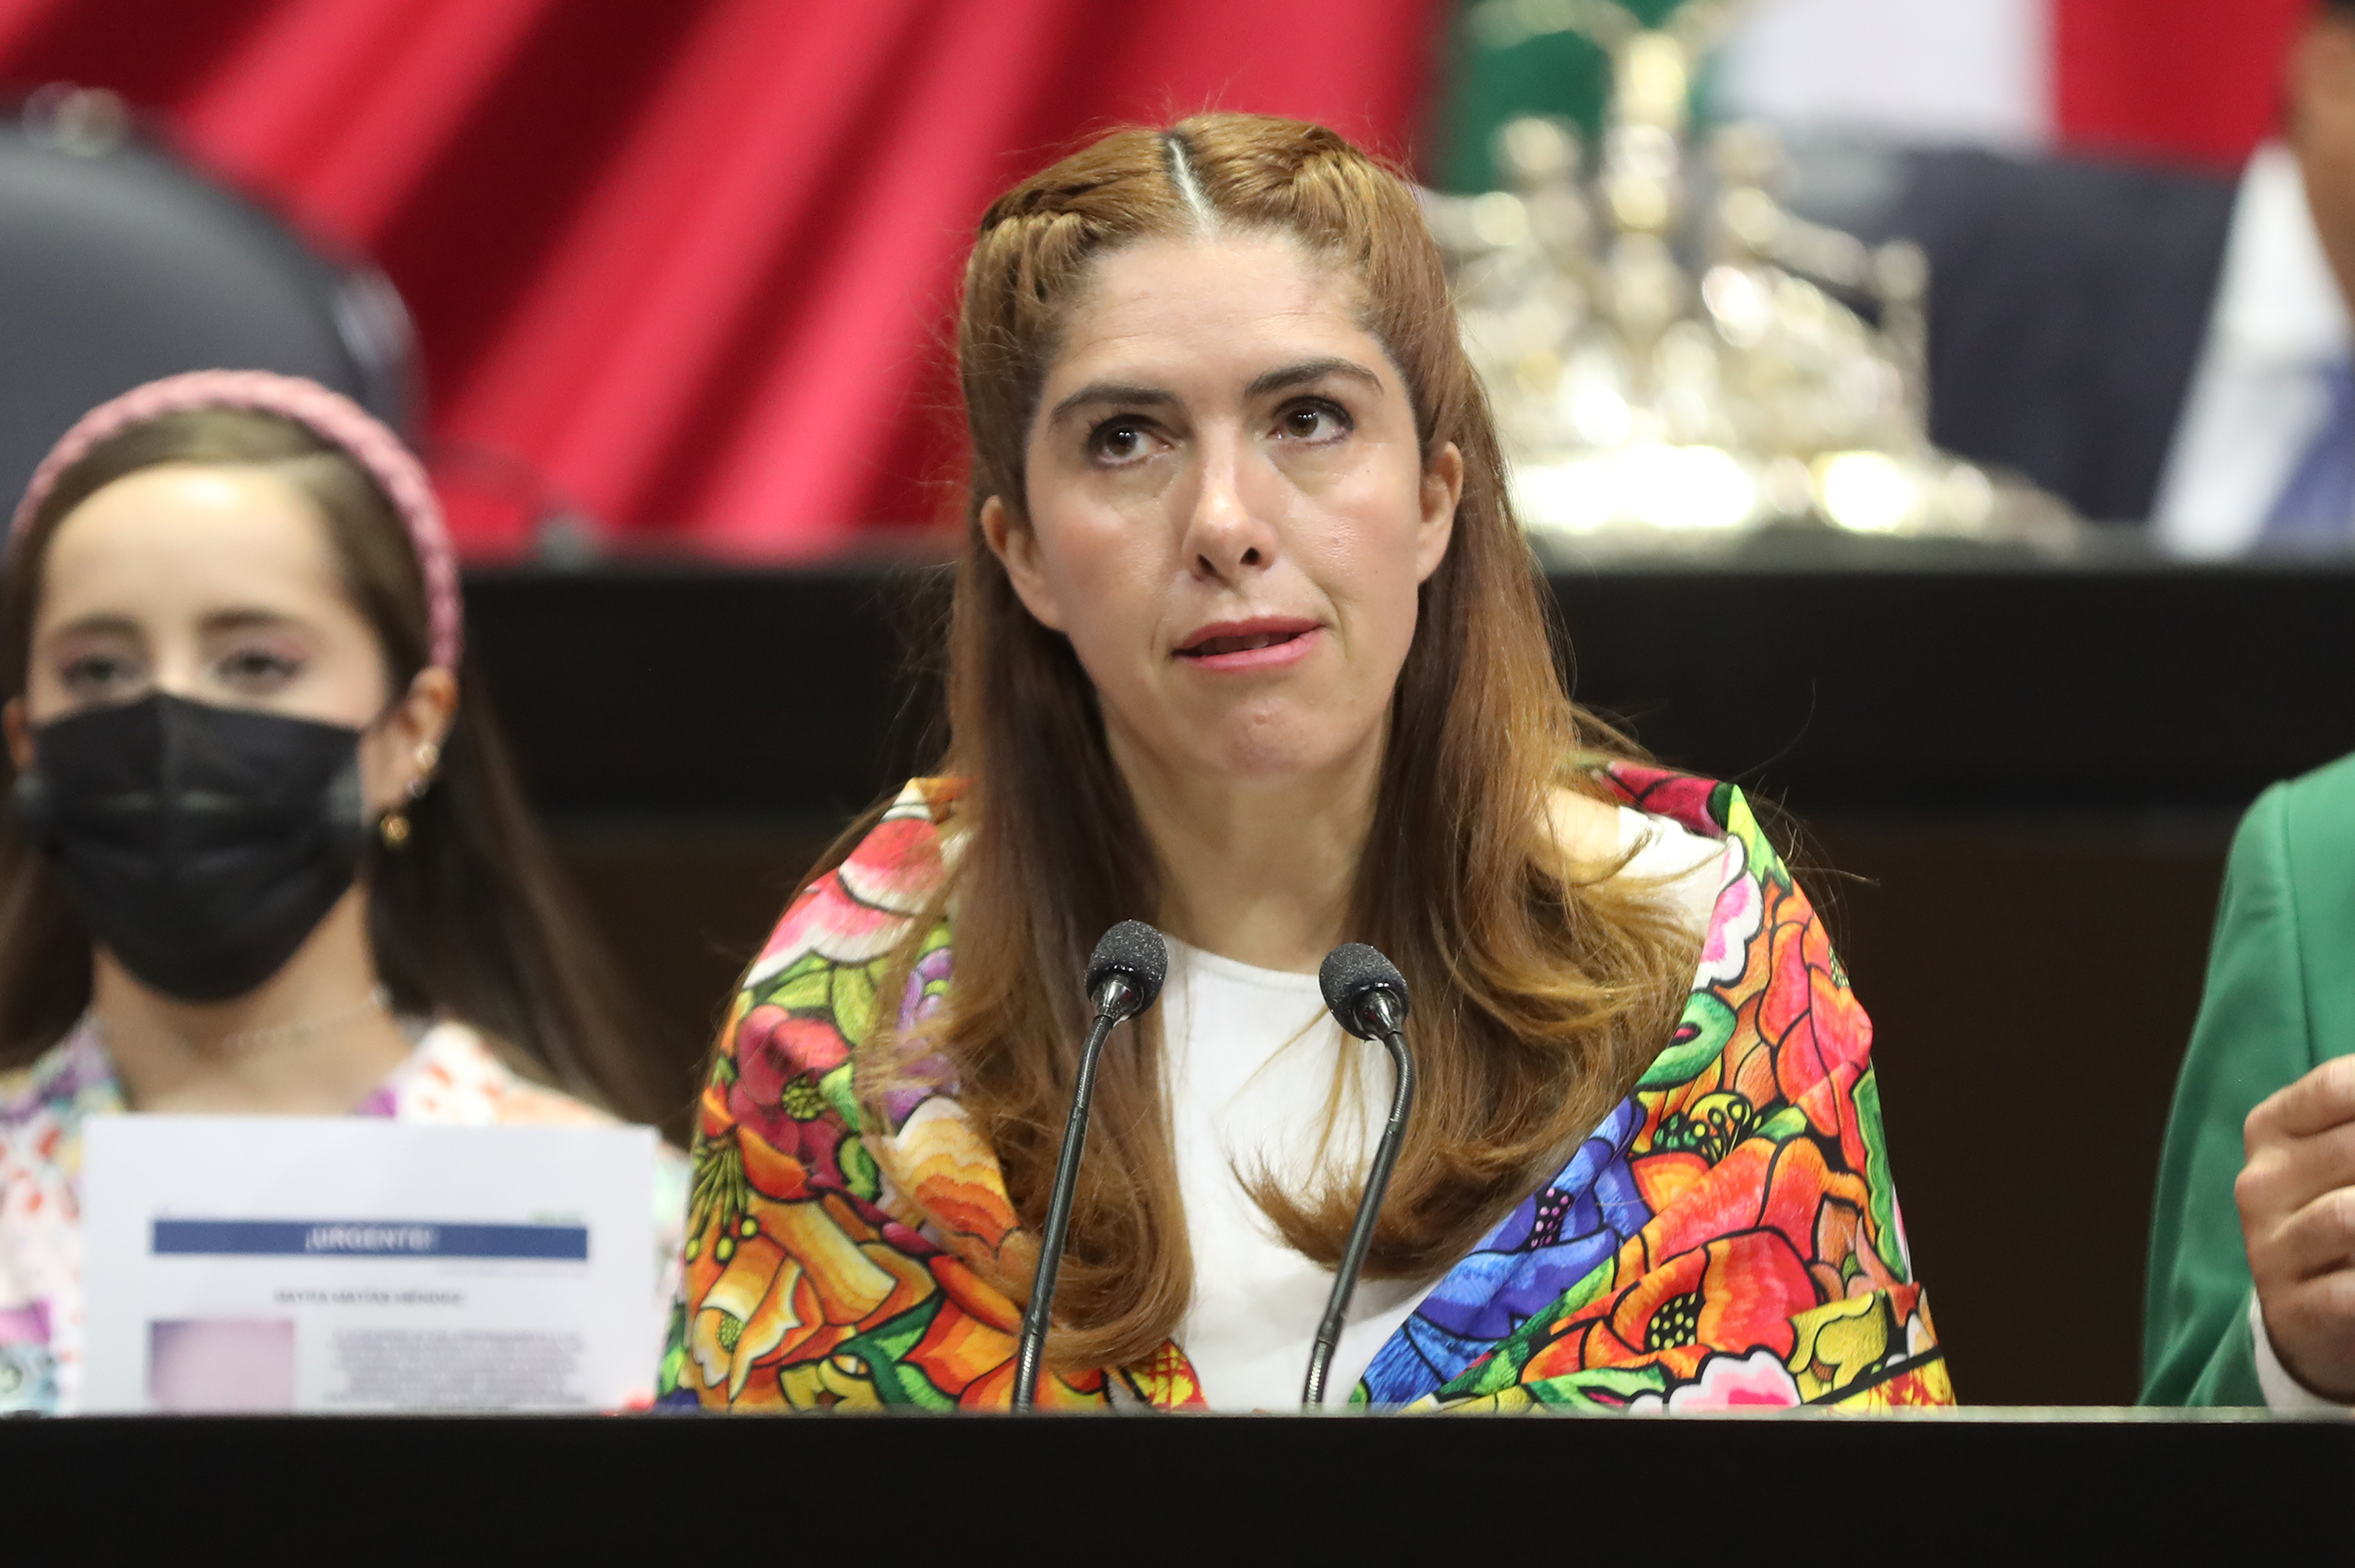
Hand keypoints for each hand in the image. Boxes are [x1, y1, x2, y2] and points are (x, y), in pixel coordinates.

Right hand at [2237, 1054, 2354, 1399]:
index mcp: (2272, 1129)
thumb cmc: (2347, 1207)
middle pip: (2353, 1149)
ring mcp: (2270, 1247)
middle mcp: (2261, 1183)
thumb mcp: (2349, 1154)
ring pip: (2349, 1217)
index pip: (2339, 1087)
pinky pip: (2354, 1292)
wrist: (2309, 1306)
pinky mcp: (2294, 1307)